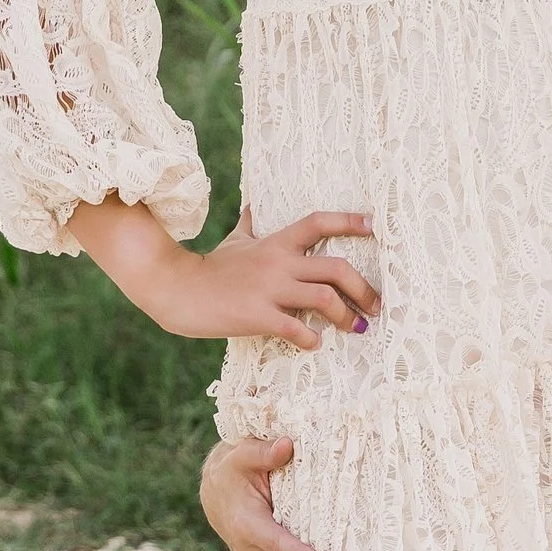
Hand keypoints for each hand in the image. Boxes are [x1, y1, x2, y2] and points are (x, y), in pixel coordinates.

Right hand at [156, 206, 378, 346]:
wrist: (175, 288)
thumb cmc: (210, 267)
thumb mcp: (234, 241)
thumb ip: (250, 225)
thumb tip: (253, 205)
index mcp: (276, 243)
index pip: (319, 223)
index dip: (350, 222)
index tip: (375, 227)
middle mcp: (278, 262)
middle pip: (337, 267)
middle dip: (364, 289)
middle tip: (376, 306)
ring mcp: (268, 289)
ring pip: (324, 298)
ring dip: (346, 316)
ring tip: (355, 328)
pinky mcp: (256, 315)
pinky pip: (295, 329)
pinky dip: (311, 340)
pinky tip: (314, 344)